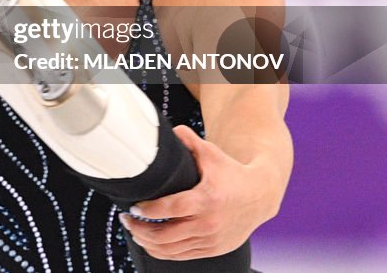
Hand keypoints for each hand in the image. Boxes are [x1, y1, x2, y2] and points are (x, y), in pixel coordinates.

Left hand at [117, 125, 269, 260]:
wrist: (260, 195)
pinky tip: (151, 243)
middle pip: (165, 235)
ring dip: (148, 243)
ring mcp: (211, 239)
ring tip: (134, 231)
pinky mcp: (213, 249)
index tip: (133, 207)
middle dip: (140, 230)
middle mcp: (209, 223)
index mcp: (206, 199)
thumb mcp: (211, 153)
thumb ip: (188, 140)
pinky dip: (163, 252)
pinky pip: (182, 256)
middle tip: (126, 220)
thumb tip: (168, 129)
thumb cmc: (232, 173)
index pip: (170, 209)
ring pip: (171, 250)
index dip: (147, 210)